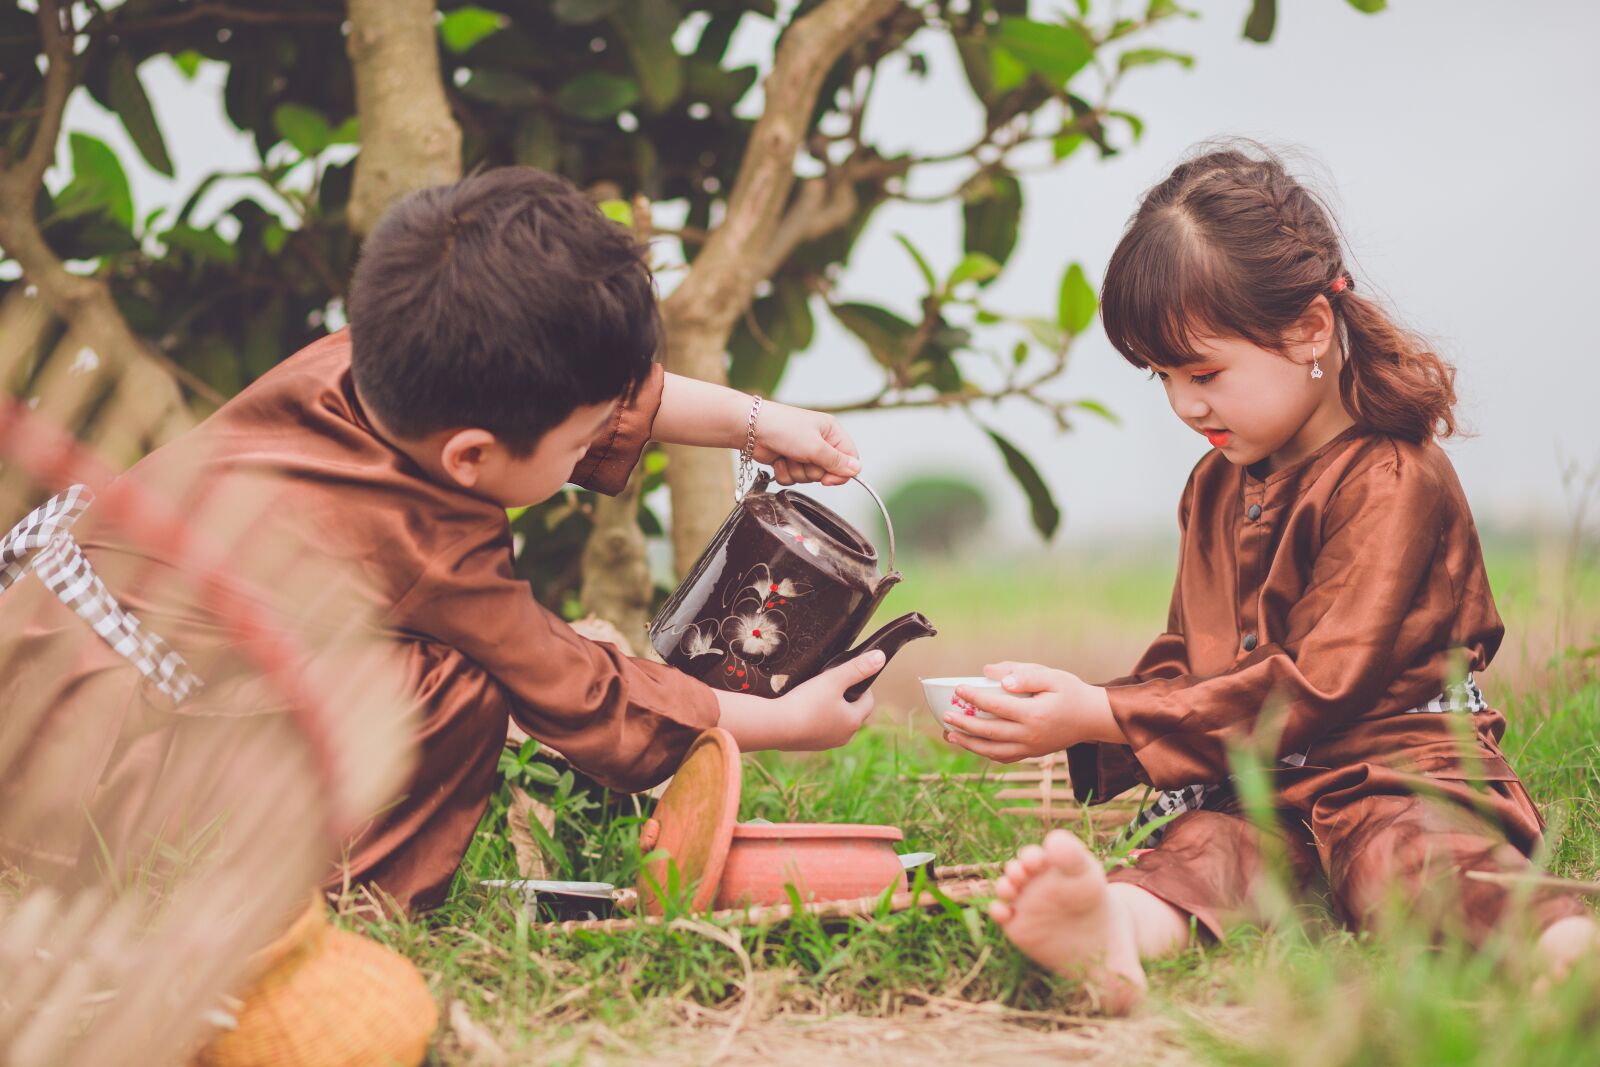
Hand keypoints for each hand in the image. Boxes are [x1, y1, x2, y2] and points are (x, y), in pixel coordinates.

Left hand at [753, 401, 860, 486]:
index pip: (849, 459)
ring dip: (796, 471)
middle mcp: (820, 442)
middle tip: (802, 458)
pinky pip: (794, 478)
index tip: (827, 480)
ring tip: (787, 456)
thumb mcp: (815, 446)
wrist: (751, 429)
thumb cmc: (784, 428)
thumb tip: (857, 470)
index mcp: (832, 432)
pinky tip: (778, 460)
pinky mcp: (789, 460)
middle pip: (828, 472)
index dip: (840, 473)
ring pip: (809, 477)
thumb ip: (836, 461)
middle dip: (812, 471)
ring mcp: (803, 452)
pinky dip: (785, 472)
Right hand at [772, 649, 882, 749]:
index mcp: (853, 722)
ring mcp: (825, 743)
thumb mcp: (833, 679)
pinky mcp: (807, 746)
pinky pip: (817, 729)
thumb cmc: (806, 702)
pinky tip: (802, 708)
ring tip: (816, 694)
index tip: (850, 675)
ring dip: (830, 710)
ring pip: (834, 723)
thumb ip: (857, 668)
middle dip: (846, 698)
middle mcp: (843, 737)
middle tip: (832, 683)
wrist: (774, 726)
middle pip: (851, 713)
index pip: (868, 701)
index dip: (862, 686)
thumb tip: (880, 657)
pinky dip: (814, 719)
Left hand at [941, 661, 1116, 762]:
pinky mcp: (1032, 754)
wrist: (1094, 718)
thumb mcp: (1052, 677)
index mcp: (1034, 714)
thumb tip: (993, 675)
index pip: (997, 706)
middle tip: (945, 716)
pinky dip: (985, 753)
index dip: (975, 697)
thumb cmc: (1071, 692)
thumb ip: (1024, 675)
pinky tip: (972, 744)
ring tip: (950, 734)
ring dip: (969, 744)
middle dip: (965, 724)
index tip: (958, 688)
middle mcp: (1030, 735)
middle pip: (990, 732)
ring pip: (993, 750)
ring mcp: (1031, 748)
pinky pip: (1004, 757)